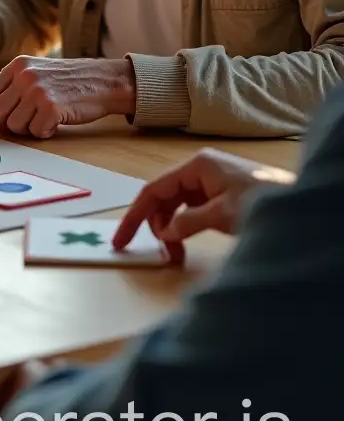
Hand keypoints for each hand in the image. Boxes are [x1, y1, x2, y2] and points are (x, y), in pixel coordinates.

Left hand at [0, 56, 135, 138]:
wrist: (104, 81)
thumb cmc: (70, 81)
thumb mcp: (37, 72)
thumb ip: (12, 88)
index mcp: (18, 66)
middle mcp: (24, 76)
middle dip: (5, 125)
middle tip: (24, 124)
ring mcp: (37, 91)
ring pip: (14, 126)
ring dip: (27, 129)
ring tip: (44, 119)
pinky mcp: (51, 106)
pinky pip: (35, 132)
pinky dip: (44, 132)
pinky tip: (56, 123)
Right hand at [112, 147, 295, 262]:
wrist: (299, 202)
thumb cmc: (262, 200)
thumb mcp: (221, 214)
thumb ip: (187, 222)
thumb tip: (164, 233)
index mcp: (196, 166)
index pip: (153, 190)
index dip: (134, 216)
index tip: (121, 239)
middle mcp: (199, 170)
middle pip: (163, 198)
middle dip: (158, 226)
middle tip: (164, 254)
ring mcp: (209, 182)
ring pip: (176, 206)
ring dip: (172, 230)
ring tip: (177, 255)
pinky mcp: (219, 194)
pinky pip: (191, 211)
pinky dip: (185, 228)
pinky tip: (187, 244)